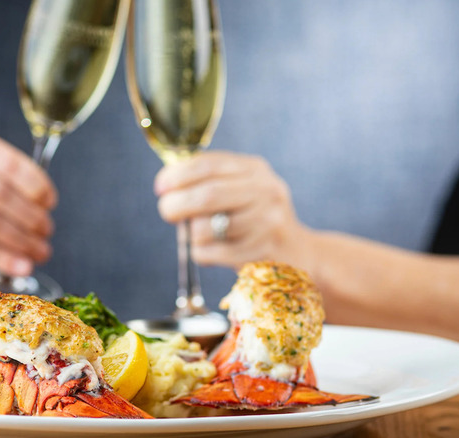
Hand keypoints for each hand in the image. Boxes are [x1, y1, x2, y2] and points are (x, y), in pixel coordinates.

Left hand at [154, 151, 310, 269]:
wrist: (298, 251)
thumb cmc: (254, 217)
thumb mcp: (239, 188)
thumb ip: (207, 180)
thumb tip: (165, 186)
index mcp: (255, 169)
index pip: (208, 164)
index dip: (177, 175)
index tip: (160, 187)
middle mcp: (266, 191)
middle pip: (208, 195)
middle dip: (176, 204)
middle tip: (166, 211)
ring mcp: (267, 223)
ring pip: (207, 228)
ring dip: (189, 233)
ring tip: (193, 234)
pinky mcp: (262, 253)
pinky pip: (213, 254)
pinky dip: (199, 252)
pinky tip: (207, 250)